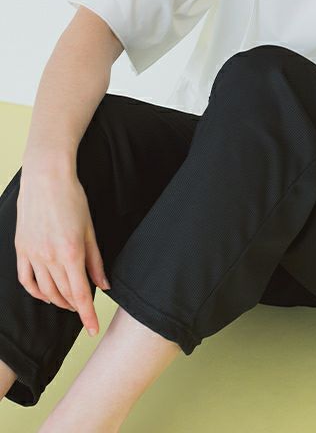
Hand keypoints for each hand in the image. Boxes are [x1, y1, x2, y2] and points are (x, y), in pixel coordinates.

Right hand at [15, 167, 110, 335]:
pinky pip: (26, 280)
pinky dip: (36, 292)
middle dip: (75, 306)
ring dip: (58, 301)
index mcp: (71, 253)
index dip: (87, 314)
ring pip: (44, 290)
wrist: (46, 178)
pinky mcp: (21, 249)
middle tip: (84, 308)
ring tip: (69, 302)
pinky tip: (45, 294)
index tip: (93, 328)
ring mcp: (32, 255)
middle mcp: (49, 258)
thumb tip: (103, 285)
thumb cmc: (73, 199)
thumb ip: (96, 261)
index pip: (80, 294)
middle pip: (63, 295)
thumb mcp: (90, 230)